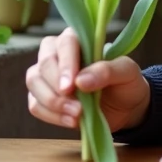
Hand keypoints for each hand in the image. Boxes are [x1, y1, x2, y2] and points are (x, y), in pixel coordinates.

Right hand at [24, 27, 150, 131]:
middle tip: (77, 108)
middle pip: (44, 65)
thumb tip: (80, 81)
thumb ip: (107, 71)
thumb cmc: (125, 82)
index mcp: (76, 39)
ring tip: (76, 116)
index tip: (71, 86)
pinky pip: (35, 105)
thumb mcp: (127, 72)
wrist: (125, 107)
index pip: (64, 44)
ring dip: (52, 103)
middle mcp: (56, 53)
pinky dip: (50, 116)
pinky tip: (71, 122)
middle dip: (57, 89)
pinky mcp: (41, 97)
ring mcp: (45, 75)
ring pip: (34, 83)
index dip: (65, 65)